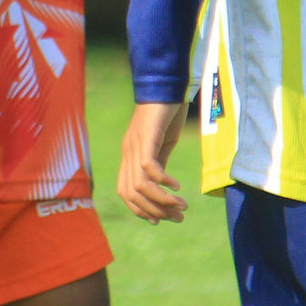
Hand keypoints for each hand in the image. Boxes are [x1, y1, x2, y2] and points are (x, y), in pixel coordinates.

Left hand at [118, 102, 188, 221]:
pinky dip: (162, 181)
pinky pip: (149, 166)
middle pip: (131, 194)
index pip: (125, 193)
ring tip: (181, 206)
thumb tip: (162, 185)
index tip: (161, 220)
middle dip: (154, 211)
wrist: (167, 84)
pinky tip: (176, 185)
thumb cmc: (167, 113)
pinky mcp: (146, 136)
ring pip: (139, 185)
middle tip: (178, 217)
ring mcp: (134, 144)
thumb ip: (160, 162)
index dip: (140, 210)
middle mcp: (128, 152)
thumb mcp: (163, 143)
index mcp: (129, 155)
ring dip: (161, 200)